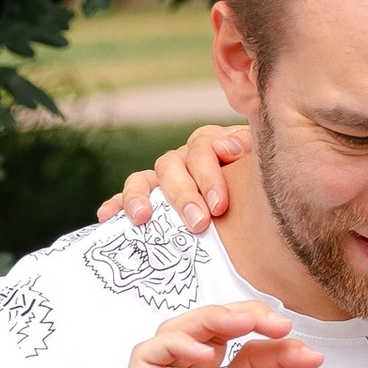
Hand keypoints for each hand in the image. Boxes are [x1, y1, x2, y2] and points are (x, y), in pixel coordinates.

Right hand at [98, 122, 249, 234]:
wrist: (260, 207)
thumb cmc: (260, 183)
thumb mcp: (261, 163)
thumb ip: (248, 149)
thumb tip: (225, 149)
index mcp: (211, 143)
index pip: (203, 149)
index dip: (209, 176)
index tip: (220, 206)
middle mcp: (183, 158)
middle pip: (172, 166)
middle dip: (183, 195)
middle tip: (198, 223)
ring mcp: (163, 179)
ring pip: (144, 179)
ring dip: (140, 197)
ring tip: (143, 217)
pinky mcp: (149, 200)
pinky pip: (126, 199)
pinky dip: (116, 205)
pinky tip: (107, 216)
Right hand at [117, 299, 321, 367]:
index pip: (254, 360)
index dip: (284, 350)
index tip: (313, 358)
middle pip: (218, 336)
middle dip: (250, 318)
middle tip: (280, 323)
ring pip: (180, 334)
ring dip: (213, 317)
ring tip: (246, 323)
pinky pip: (147, 358)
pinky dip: (174, 342)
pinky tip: (206, 354)